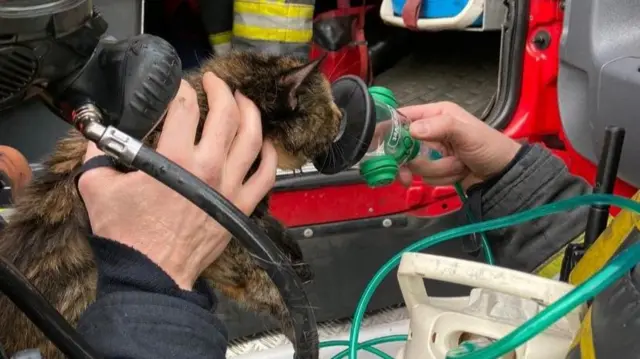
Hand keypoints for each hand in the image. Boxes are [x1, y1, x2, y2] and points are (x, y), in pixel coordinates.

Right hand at [78, 73, 276, 289]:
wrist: (152, 273)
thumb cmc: (127, 234)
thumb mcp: (97, 187)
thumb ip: (98, 153)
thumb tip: (99, 133)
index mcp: (174, 158)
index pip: (185, 106)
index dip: (182, 89)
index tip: (179, 87)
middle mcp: (209, 167)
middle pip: (226, 114)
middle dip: (221, 90)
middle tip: (215, 82)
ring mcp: (230, 186)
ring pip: (252, 138)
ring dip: (250, 113)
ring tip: (243, 101)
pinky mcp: (242, 206)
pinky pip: (266, 175)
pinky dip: (269, 156)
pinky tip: (265, 143)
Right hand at [397, 101, 521, 188]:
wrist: (505, 175)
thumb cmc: (491, 147)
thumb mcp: (468, 133)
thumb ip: (441, 127)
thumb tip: (412, 130)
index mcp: (436, 114)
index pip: (403, 118)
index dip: (389, 130)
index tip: (378, 144)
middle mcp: (431, 132)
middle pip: (404, 146)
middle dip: (414, 161)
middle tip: (408, 175)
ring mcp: (433, 153)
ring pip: (416, 166)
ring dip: (438, 170)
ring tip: (459, 166)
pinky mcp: (437, 170)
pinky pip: (426, 178)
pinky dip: (442, 179)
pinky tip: (458, 173)